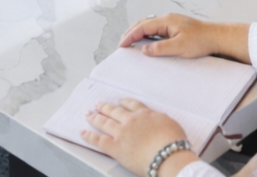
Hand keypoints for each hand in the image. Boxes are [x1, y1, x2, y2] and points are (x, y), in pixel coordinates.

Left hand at [81, 99, 196, 176]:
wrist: (168, 155)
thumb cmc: (173, 142)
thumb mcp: (170, 124)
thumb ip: (159, 120)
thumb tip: (157, 119)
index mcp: (145, 114)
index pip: (132, 105)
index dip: (124, 102)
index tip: (120, 102)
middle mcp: (131, 120)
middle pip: (114, 111)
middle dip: (105, 107)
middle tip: (98, 105)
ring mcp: (121, 133)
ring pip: (104, 122)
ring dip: (95, 117)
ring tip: (88, 114)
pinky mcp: (115, 147)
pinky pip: (98, 140)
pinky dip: (89, 135)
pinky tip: (83, 132)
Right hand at [118, 13, 250, 62]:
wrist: (218, 37)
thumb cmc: (202, 41)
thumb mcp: (180, 47)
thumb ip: (160, 48)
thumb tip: (144, 50)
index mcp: (166, 21)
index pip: (142, 27)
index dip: (130, 36)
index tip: (122, 45)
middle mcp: (167, 19)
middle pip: (143, 23)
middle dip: (131, 33)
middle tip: (122, 44)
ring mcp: (171, 22)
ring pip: (149, 25)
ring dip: (138, 33)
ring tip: (130, 43)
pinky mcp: (175, 28)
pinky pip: (156, 30)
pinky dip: (147, 35)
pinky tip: (147, 42)